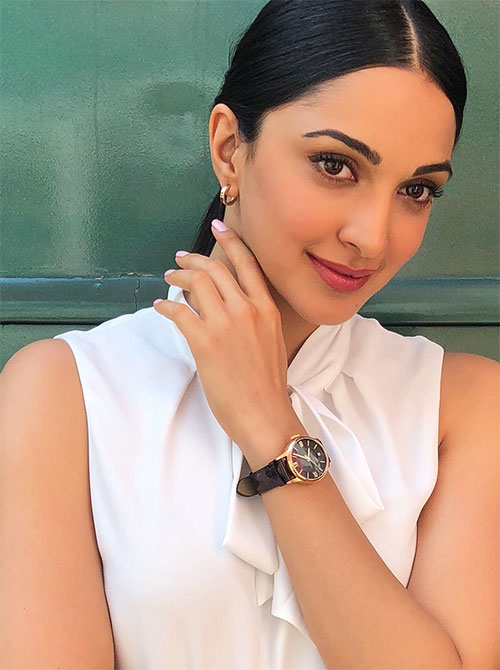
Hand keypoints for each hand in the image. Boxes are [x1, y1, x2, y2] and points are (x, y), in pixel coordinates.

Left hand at [153, 220, 294, 462]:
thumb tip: (232, 307)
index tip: (218, 226)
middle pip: (216, 268)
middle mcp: (248, 310)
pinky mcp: (205, 342)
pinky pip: (179, 312)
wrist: (265, 415)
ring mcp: (226, 325)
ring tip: (169, 279)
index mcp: (267, 309)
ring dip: (178, 277)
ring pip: (197, 282)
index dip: (230, 241)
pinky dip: (166, 306)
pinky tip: (160, 307)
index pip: (248, 264)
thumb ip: (255, 320)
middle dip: (194, 259)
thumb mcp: (271, 342)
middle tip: (180, 260)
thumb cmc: (268, 385)